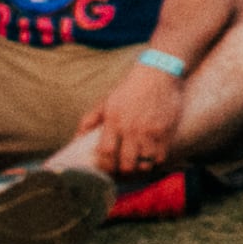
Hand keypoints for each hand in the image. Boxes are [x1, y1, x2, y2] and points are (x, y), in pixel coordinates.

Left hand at [75, 64, 184, 179]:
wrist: (159, 73)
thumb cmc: (130, 88)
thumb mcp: (107, 100)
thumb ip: (90, 119)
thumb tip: (76, 138)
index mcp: (115, 121)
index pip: (106, 153)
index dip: (105, 164)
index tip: (105, 165)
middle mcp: (132, 128)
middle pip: (126, 164)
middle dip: (122, 169)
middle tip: (122, 167)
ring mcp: (151, 132)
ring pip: (144, 164)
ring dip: (139, 167)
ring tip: (137, 164)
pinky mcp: (166, 132)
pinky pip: (160, 157)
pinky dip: (154, 161)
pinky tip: (150, 157)